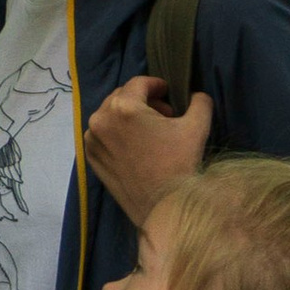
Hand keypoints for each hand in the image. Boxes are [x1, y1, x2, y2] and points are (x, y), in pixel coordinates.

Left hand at [86, 74, 211, 231]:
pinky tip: (136, 145)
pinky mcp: (90, 156)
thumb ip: (199, 102)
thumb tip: (196, 94)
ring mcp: (92, 139)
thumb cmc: (179, 163)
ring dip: (130, 116)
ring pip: (110, 114)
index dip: (157, 85)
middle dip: (144, 100)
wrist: (162, 206)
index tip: (168, 93)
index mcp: (123, 107)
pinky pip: (103, 134)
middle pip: (122, 96)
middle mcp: (100, 119)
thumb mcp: (196, 127)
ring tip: (151, 131)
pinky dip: (117, 132)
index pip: (139, 83)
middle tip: (164, 115)